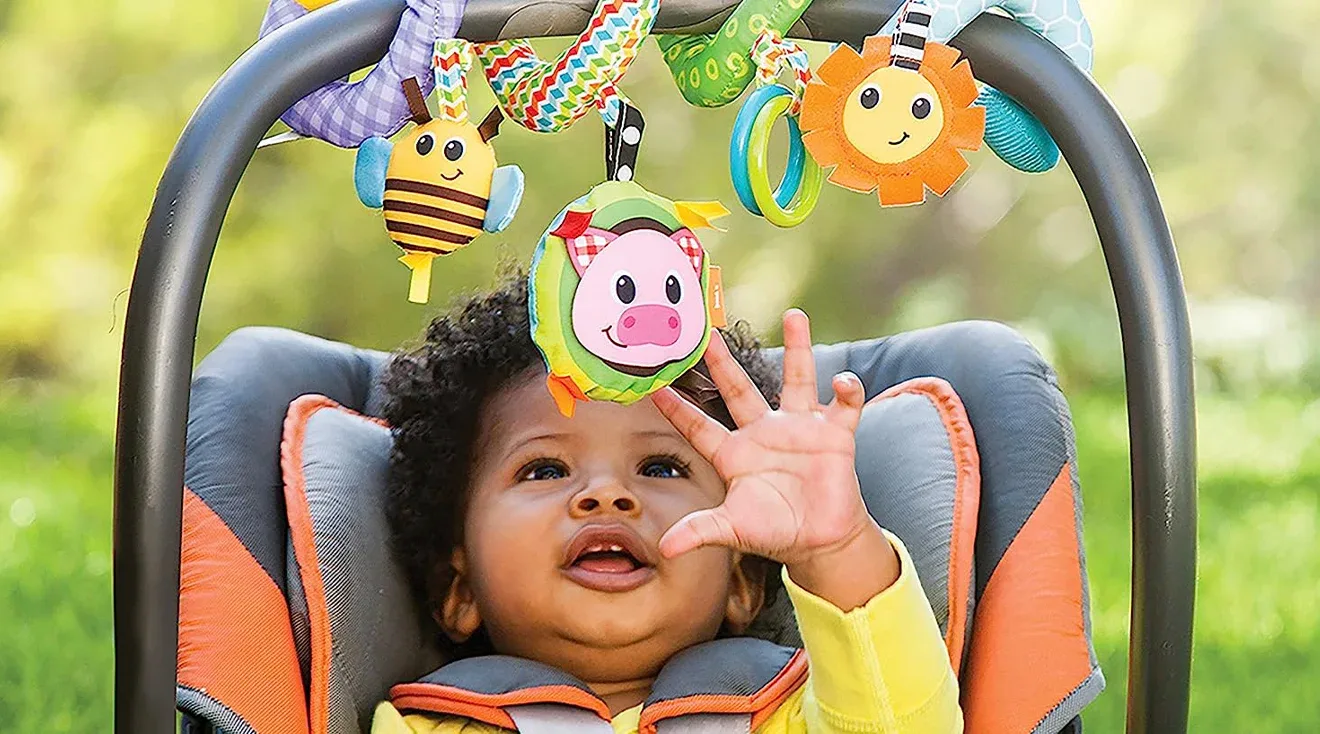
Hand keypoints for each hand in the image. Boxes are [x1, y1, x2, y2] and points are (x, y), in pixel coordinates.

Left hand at [651, 310, 898, 608]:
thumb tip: (665, 548)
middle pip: (738, 390)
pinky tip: (843, 382)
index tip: (653, 384)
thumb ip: (700, 531)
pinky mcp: (834, 436)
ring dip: (797, 348)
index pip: (698, 425)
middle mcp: (764, 433)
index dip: (676, 407)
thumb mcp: (733, 530)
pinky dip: (847, 390)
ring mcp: (800, 430)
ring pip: (796, 380)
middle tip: (707, 332)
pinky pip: (843, 406)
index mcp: (735, 454)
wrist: (821, 542)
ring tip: (794, 315)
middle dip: (722, 362)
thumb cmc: (775, 531)